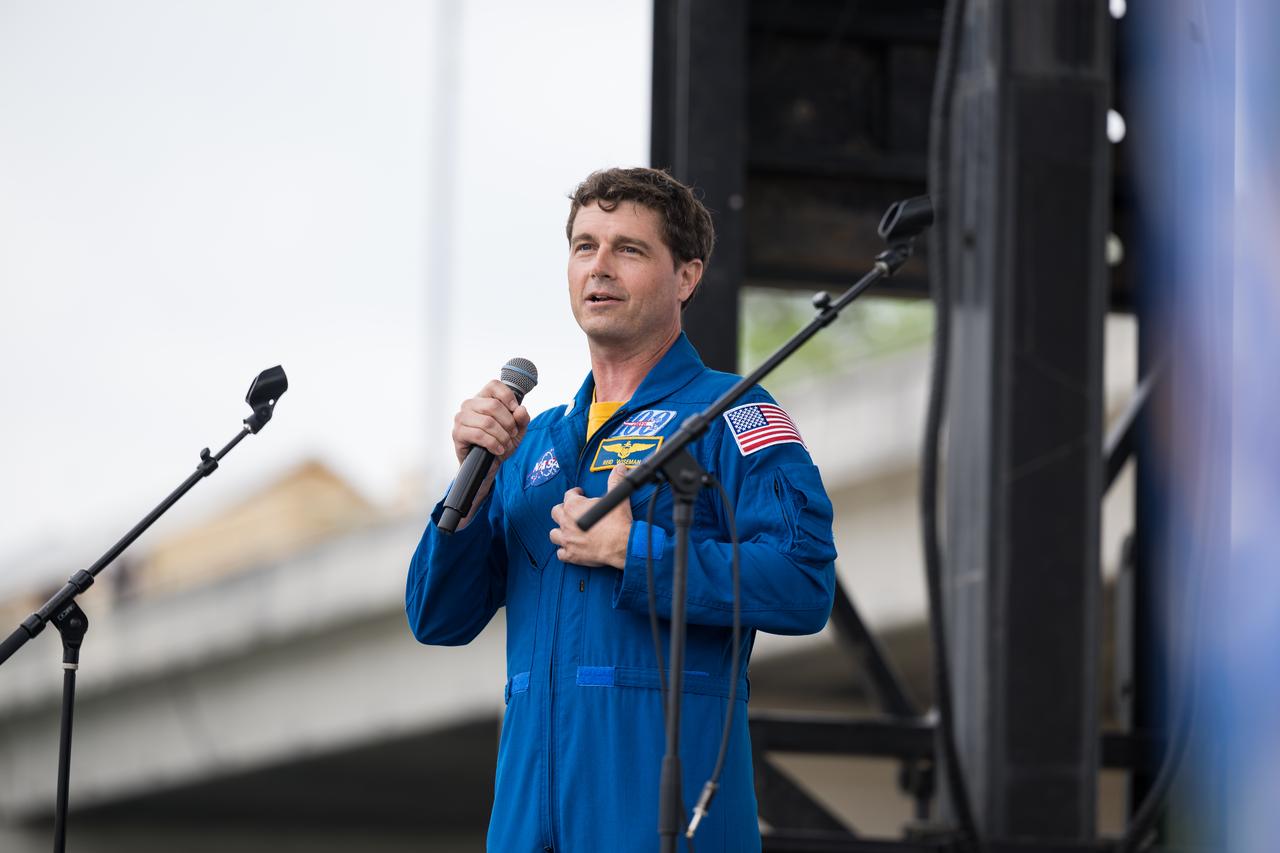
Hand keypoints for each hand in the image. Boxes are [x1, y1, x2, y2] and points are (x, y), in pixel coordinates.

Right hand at [450, 380, 530, 527]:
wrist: (488, 465)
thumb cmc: (501, 442)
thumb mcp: (517, 431)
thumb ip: (522, 419)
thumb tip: (520, 410)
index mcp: (484, 397)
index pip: (494, 385)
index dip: (508, 396)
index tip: (515, 410)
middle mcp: (470, 404)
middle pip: (493, 405)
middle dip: (508, 422)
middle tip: (512, 434)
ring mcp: (461, 418)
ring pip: (487, 422)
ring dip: (502, 436)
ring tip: (505, 444)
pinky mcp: (457, 433)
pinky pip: (479, 435)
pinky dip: (493, 443)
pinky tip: (498, 449)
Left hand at [549, 465, 631, 568]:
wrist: (622, 544)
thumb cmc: (618, 521)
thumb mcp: (616, 497)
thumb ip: (616, 480)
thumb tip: (620, 467)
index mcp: (574, 506)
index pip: (568, 495)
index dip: (575, 493)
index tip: (580, 494)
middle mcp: (566, 522)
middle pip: (556, 512)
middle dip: (562, 511)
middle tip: (573, 512)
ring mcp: (568, 540)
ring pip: (553, 534)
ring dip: (559, 531)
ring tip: (568, 530)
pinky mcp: (572, 555)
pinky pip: (560, 553)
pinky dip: (564, 551)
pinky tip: (570, 549)